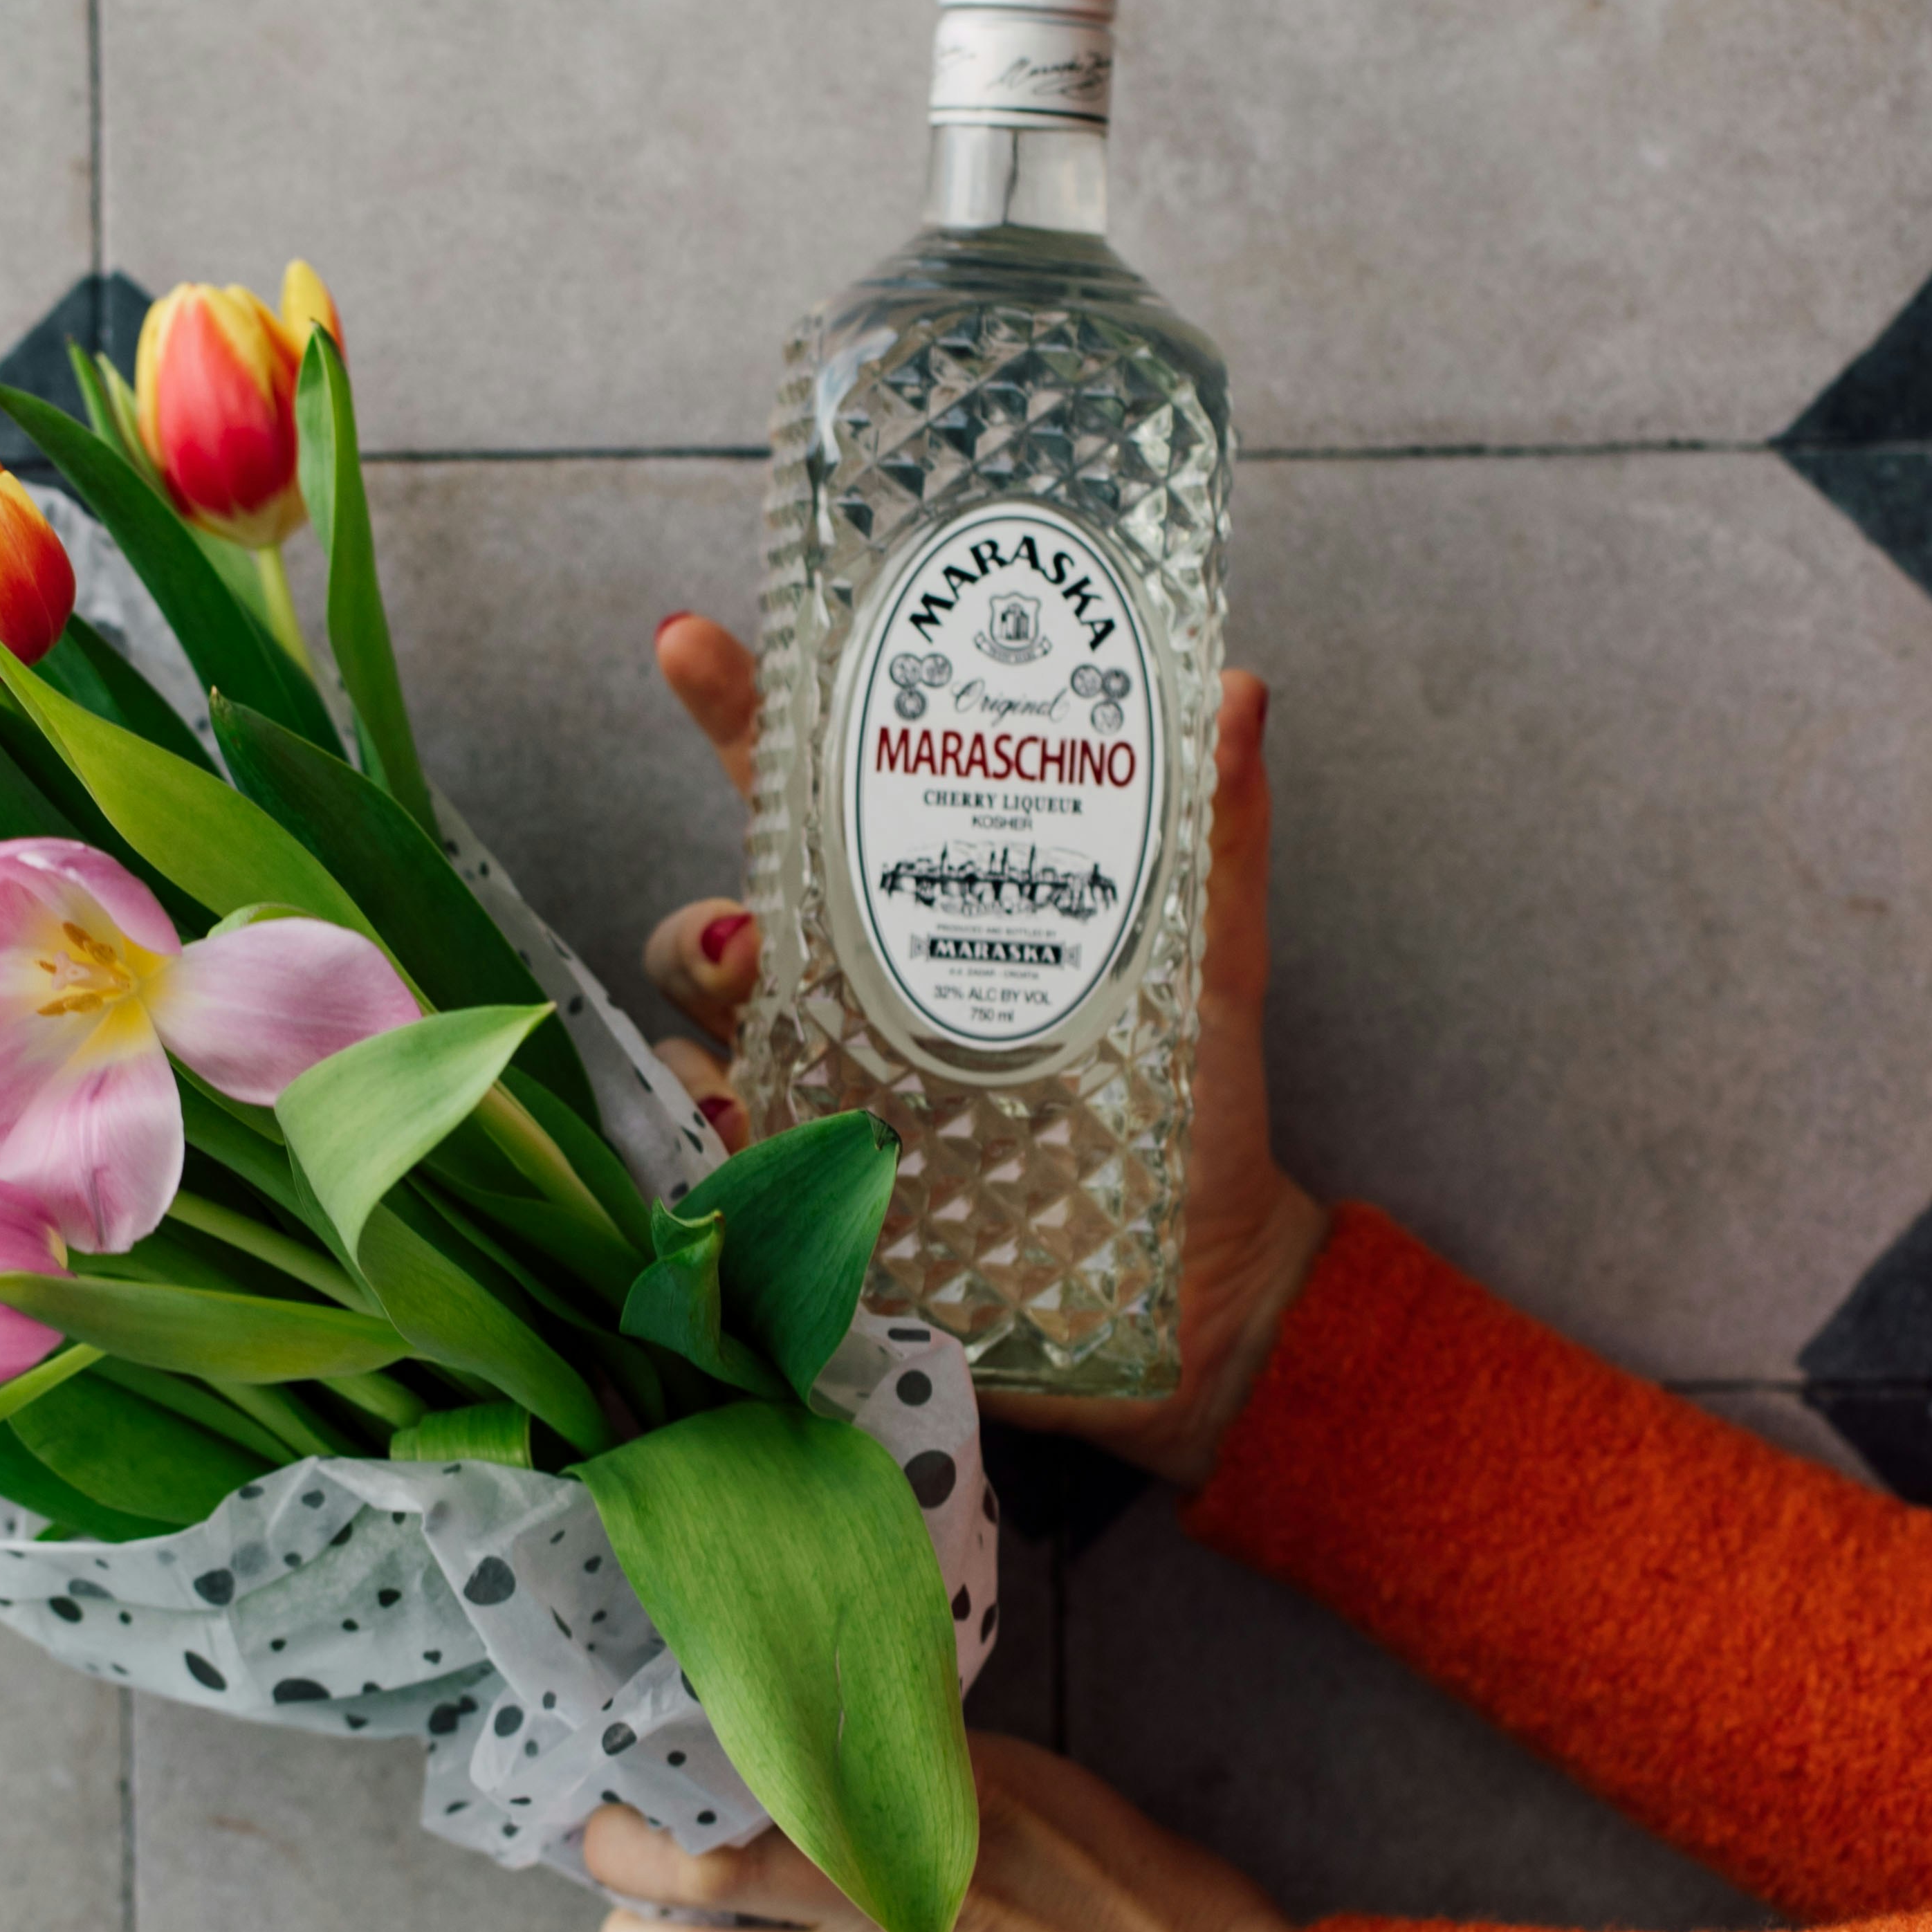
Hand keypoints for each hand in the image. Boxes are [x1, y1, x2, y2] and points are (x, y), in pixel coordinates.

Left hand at [587, 1736, 1288, 1931]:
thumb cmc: (1155, 1911)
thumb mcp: (1045, 1797)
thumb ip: (929, 1774)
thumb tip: (834, 1745)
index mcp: (938, 1806)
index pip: (773, 1769)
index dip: (687, 1765)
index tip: (645, 1751)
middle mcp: (898, 1897)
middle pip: (708, 1872)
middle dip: (625, 1857)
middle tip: (600, 1842)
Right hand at [641, 612, 1328, 1496]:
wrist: (1200, 1289)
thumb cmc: (1191, 1108)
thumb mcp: (1209, 963)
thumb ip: (1218, 835)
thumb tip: (1237, 689)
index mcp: (926, 911)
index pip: (815, 793)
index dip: (745, 713)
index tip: (694, 642)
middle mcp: (852, 990)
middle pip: (717, 920)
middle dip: (702, 917)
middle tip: (752, 932)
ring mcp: (824, 1093)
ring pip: (696, 1030)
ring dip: (704, 1025)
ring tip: (757, 1044)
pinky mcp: (816, 1195)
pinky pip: (713, 1152)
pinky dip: (716, 1139)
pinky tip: (757, 1141)